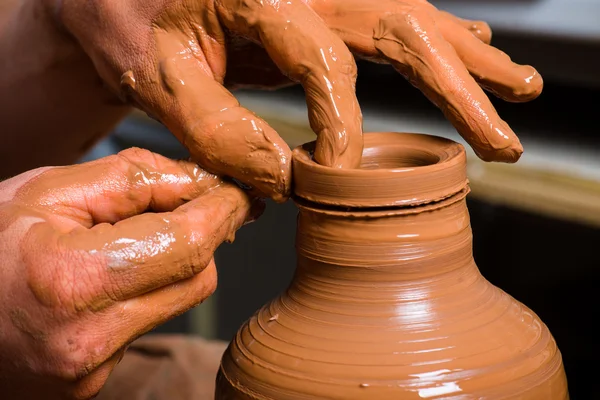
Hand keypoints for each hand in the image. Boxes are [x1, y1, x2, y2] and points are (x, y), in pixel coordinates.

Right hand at [0, 148, 261, 398]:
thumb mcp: (47, 191)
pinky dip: (146, 292)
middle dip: (200, 236)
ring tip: (128, 239)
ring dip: (174, 263)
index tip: (240, 189)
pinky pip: (148, 324)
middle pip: (197, 277)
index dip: (224, 209)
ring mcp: (91, 371)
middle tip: (184, 204)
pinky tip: (111, 276)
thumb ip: (131, 180)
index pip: (188, 243)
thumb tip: (199, 181)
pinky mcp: (92, 383)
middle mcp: (88, 340)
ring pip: (179, 301)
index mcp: (73, 282)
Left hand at [47, 0, 540, 199]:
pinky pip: (391, 17)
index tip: (348, 178)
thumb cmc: (127, 25)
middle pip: (402, 28)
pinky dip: (437, 38)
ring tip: (521, 87)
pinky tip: (471, 47)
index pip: (327, 65)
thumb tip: (289, 181)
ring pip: (412, 17)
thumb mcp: (157, 83)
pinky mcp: (320, 0)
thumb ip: (222, 135)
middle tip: (506, 137)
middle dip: (460, 88)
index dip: (346, 127)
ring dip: (468, 58)